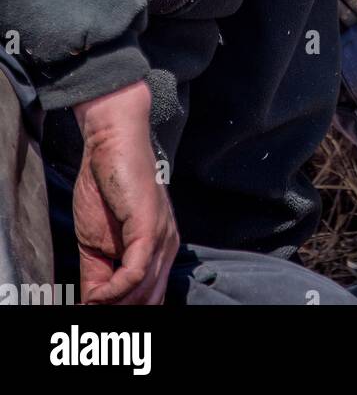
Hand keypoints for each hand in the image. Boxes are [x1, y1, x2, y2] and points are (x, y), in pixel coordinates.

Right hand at [72, 79, 178, 304]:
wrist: (111, 142)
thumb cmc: (104, 187)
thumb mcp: (95, 242)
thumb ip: (98, 274)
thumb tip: (92, 305)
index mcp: (158, 251)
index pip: (149, 298)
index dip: (123, 310)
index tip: (97, 312)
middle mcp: (167, 247)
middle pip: (148, 301)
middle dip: (118, 312)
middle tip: (91, 312)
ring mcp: (162, 238)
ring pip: (143, 294)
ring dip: (113, 306)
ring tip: (90, 305)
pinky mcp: (151, 229)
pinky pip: (136, 274)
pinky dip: (114, 290)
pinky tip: (97, 294)